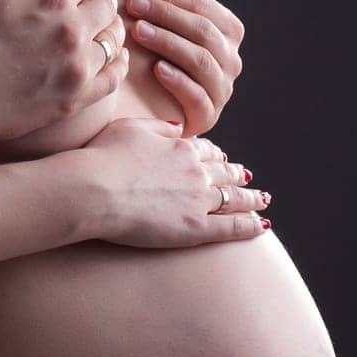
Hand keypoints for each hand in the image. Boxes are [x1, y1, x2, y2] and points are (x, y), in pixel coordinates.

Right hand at [0, 0, 128, 145]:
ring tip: (94, 30)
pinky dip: (117, 62)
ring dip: (107, 28)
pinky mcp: (77, 97)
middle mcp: (73, 28)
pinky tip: (110, 57)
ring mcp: (78, 65)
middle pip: (106, 3)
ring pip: (114, 37)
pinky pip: (114, 76)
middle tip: (82, 6)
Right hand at [79, 116, 270, 247]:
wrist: (95, 189)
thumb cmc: (103, 156)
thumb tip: (178, 127)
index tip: (221, 157)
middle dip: (237, 174)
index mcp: (180, 147)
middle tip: (247, 177)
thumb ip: (158, 127)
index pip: (205, 150)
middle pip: (224, 173)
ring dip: (250, 198)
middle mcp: (195, 172)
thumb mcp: (130, 127)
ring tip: (262, 199)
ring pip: (233, 198)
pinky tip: (261, 225)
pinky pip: (231, 227)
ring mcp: (198, 201)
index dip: (214, 154)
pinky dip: (249, 226)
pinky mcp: (196, 229)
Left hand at [125, 0, 243, 136]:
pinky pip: (197, 98)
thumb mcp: (178, 25)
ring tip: (138, 31)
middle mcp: (231, 59)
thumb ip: (187, 1)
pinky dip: (178, 81)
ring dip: (168, 42)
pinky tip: (156, 68)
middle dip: (166, 14)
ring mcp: (222, 89)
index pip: (203, 5)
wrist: (164, 107)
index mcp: (229, 31)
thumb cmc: (170, 55)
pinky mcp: (208, 116)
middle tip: (133, 5)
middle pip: (203, 30)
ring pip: (201, 61)